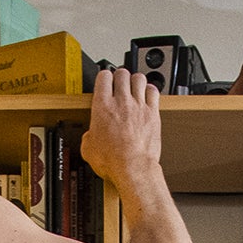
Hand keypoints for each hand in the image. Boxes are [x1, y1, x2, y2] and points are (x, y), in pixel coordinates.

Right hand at [79, 67, 160, 188]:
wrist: (133, 168)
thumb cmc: (113, 161)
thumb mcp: (89, 150)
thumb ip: (89, 137)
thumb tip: (89, 137)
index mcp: (103, 106)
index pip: (103, 77)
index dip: (104, 78)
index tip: (105, 82)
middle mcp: (121, 101)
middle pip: (122, 74)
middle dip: (120, 77)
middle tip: (119, 84)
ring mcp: (138, 106)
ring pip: (138, 78)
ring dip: (135, 81)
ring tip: (133, 88)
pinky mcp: (152, 113)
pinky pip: (153, 91)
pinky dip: (150, 90)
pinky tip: (147, 96)